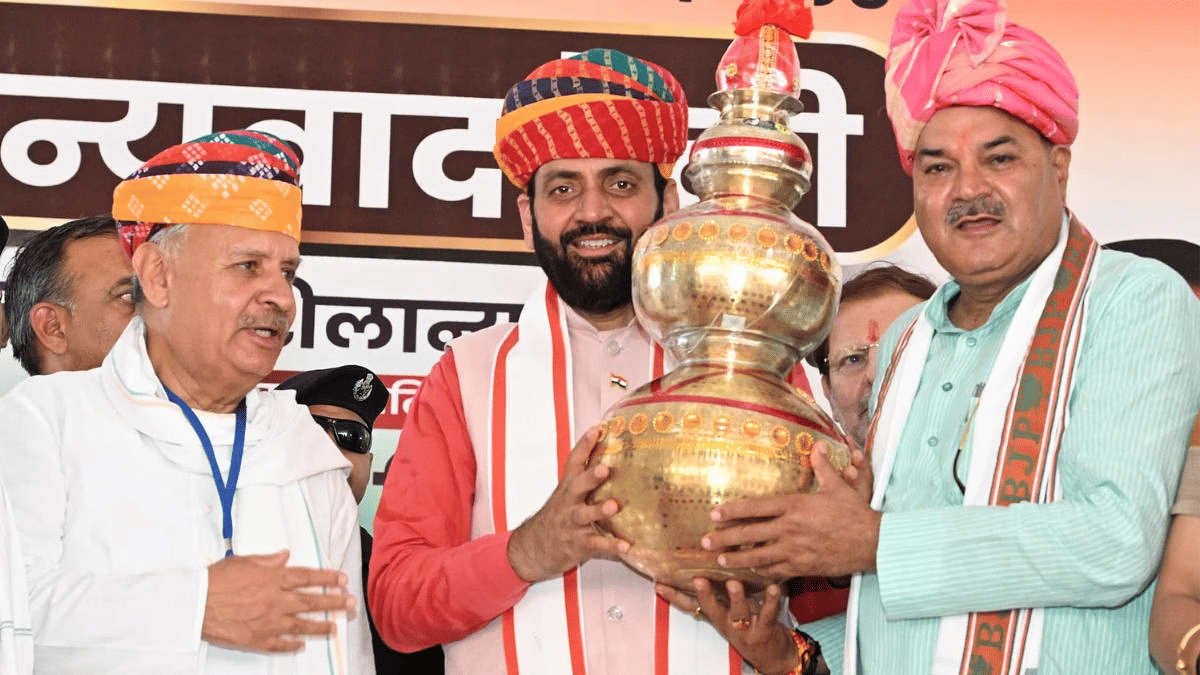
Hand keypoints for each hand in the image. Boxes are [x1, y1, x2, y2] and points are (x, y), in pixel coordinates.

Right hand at [202, 550, 353, 651]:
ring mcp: (268, 622)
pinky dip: (292, 645)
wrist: (194, 603)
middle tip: (351, 604)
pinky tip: (302, 645)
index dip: (328, 579)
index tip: (343, 580)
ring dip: (320, 626)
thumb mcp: (243, 561)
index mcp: (273, 579)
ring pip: (301, 625)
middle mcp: (275, 600)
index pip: (308, 578)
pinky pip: (279, 644)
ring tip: (335, 628)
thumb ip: (268, 561)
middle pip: (311, 602)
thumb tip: (286, 556)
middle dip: (334, 602)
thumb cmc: (216, 579)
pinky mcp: (256, 639)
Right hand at [507, 426, 629, 582]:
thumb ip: (586, 480)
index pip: (574, 461)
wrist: (533, 548)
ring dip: (599, 510)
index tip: (598, 429)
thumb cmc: (558, 517)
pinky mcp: (578, 543)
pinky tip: (625, 546)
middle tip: (604, 469)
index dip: (585, 445)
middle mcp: (568, 502)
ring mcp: (572, 523)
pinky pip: (595, 544)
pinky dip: (611, 546)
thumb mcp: (567, 495)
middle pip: (578, 486)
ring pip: (584, 515)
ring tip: (613, 506)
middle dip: (590, 477)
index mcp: (568, 487)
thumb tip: (615, 459)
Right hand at [656, 579, 797, 674]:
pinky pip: (767, 614)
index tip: (659, 583)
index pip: (689, 605)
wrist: (773, 655)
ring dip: (736, 598)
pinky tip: (774, 588)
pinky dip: (771, 600)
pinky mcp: (764, 629)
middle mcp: (726, 622)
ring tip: (734, 583)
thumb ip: (716, 593)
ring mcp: (744, 628)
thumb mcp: (727, 611)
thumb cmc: (748, 625)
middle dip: (704, 595)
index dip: (674, 596)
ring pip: (738, 612)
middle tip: (698, 580)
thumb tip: (701, 566)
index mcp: (715, 615)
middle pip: (712, 609)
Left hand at [702, 441, 880, 577]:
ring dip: (738, 560)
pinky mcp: (803, 567)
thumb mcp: (838, 486)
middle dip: (725, 539)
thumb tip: (818, 446)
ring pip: (759, 557)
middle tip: (705, 542)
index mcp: (795, 507)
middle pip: (750, 535)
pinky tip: (750, 574)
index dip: (734, 511)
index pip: (756, 508)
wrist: (872, 543)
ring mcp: (795, 551)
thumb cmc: (855, 513)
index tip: (716, 513)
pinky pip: (776, 572)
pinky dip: (761, 573)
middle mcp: (790, 529)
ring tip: (721, 561)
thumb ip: (823, 466)